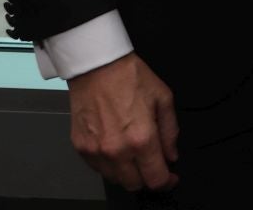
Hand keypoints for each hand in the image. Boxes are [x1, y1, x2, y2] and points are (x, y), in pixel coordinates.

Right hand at [67, 52, 178, 191]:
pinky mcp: (81, 148)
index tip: (170, 177)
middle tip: (152, 162)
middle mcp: (117, 150)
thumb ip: (171, 132)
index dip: (167, 181)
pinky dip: (109, 164)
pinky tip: (116, 147)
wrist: (97, 66)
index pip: (156, 179)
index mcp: (141, 138)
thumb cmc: (129, 77)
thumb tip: (171, 154)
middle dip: (147, 177)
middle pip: (135, 185)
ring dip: (128, 172)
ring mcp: (96, 151)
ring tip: (133, 152)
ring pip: (115, 180)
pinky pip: (98, 169)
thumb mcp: (163, 99)